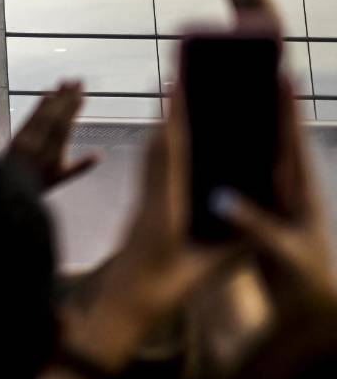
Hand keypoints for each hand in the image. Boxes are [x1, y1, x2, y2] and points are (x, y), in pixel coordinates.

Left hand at [6, 81, 97, 190]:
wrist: (10, 186)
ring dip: (55, 96)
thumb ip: (81, 166)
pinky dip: (39, 104)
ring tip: (65, 82)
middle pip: (55, 116)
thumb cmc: (40, 182)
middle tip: (78, 81)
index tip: (82, 94)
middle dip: (67, 97)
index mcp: (53, 154)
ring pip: (44, 114)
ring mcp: (27, 139)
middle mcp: (40, 144)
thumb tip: (100, 155)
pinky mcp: (18, 135)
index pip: (65, 126)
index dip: (73, 109)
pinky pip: (31, 116)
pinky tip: (47, 93)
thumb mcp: (62, 178)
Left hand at [65, 95, 240, 371]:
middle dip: (170, 108)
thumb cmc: (159, 292)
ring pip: (150, 152)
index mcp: (161, 206)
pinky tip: (173, 136)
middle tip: (183, 71)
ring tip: (180, 91)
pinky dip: (162, 145)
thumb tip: (259, 221)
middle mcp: (147, 196)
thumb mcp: (204, 271)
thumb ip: (231, 246)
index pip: (166, 152)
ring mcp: (141, 199)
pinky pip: (150, 167)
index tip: (174, 83)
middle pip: (157, 142)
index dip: (172, 117)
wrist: (119, 308)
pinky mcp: (141, 207)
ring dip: (165, 122)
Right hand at [213, 81, 334, 302]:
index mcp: (303, 193)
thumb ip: (253, 226)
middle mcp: (290, 188)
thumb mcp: (280, 254)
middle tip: (244, 71)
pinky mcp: (258, 209)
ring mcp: (275, 197)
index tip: (279, 74)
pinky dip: (223, 155)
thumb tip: (220, 199)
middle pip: (274, 137)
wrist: (309, 307)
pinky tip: (200, 143)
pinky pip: (239, 174)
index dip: (287, 108)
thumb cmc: (303, 281)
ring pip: (255, 153)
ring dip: (239, 126)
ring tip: (218, 96)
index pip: (294, 142)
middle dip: (261, 104)